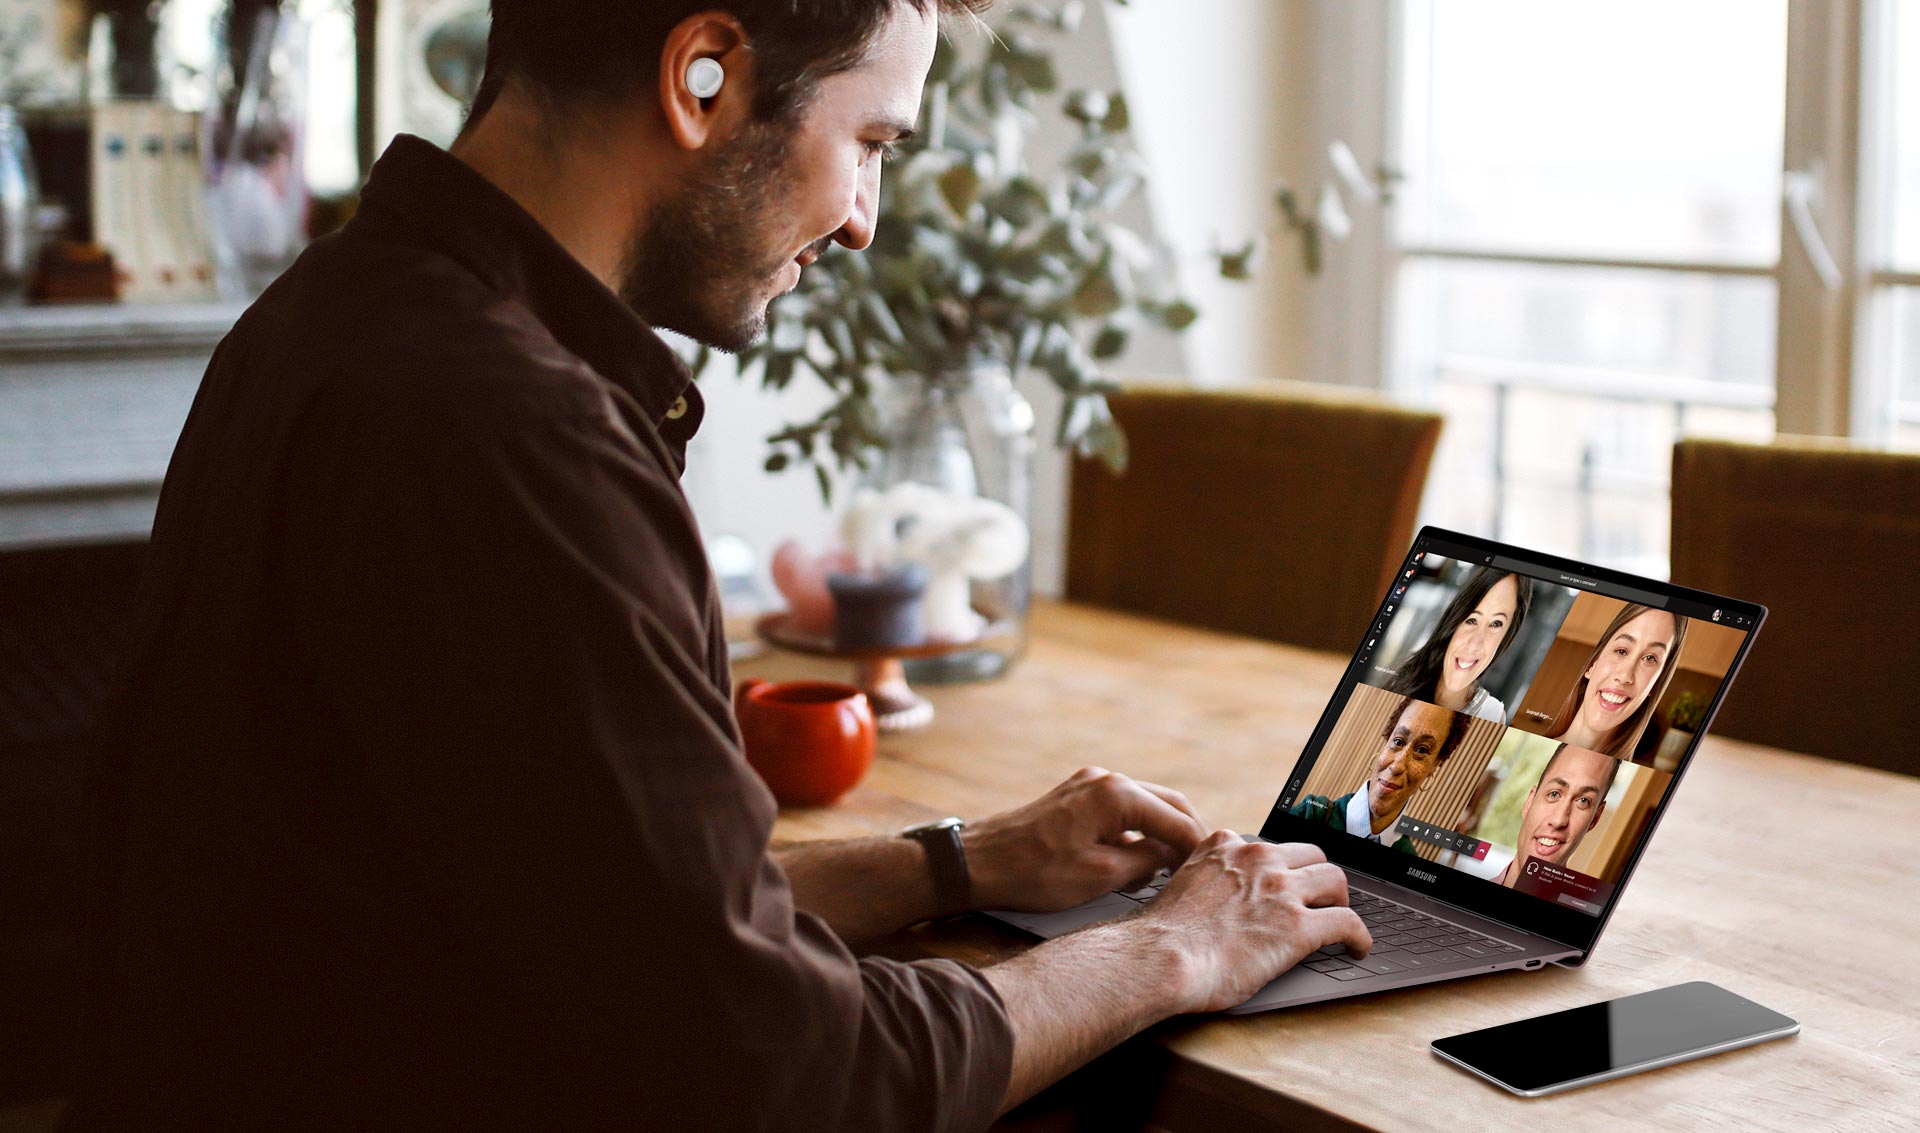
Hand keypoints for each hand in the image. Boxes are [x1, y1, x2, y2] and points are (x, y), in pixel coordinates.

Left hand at [963, 766, 1206, 912]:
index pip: (1176, 819)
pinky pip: (1120, 811)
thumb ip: (1146, 862)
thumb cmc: (1032, 872)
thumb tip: (1171, 857)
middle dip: (1185, 835)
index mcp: (1115, 794)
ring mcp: (1088, 786)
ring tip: (1169, 871)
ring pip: (1143, 807)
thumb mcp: (1100, 876)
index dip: (1197, 848)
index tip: (1211, 870)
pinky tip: (1137, 862)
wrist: (978, 863)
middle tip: (1200, 868)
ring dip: (1160, 835)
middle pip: (1166, 804)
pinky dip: (1135, 833)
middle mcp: (1105, 780)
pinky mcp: (1075, 798)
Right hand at [1135, 830, 1370, 1013]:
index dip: (1282, 868)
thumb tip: (1214, 905)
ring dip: (1339, 901)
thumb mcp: (1181, 887)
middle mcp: (1257, 859)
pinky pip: (1347, 923)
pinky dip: (1359, 937)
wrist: (1158, 958)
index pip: (1269, 847)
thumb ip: (1205, 882)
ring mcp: (1281, 890)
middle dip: (1316, 878)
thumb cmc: (1160, 937)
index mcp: (1225, 846)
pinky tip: (1358, 948)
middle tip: (1318, 900)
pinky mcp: (1299, 926)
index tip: (1285, 883)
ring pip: (1334, 881)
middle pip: (1310, 855)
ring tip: (1340, 920)